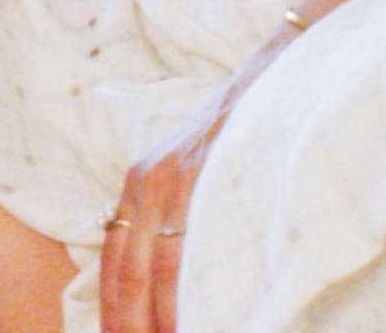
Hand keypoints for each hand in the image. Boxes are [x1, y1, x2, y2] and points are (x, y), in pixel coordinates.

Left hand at [99, 86, 229, 332]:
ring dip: (163, 322)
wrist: (273, 77)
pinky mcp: (207, 176)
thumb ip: (167, 214)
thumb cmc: (235, 135)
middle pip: (129, 277)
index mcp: (137, 184)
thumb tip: (160, 284)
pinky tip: (202, 318)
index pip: (112, 266)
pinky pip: (192, 251)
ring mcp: (177, 179)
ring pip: (157, 271)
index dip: (113, 315)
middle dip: (133, 327)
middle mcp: (147, 181)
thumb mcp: (187, 170)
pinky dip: (190, 294)